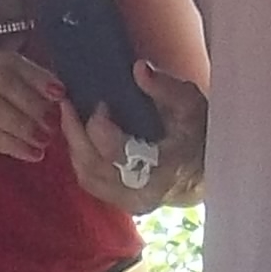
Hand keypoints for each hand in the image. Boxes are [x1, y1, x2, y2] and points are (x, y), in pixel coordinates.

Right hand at [0, 46, 63, 181]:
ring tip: (44, 140)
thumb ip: (18, 87)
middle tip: (52, 121)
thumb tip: (57, 89)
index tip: (59, 93)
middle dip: (31, 100)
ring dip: (24, 124)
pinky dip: (13, 144)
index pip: (6, 59)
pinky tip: (30, 154)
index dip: (36, 75)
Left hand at [63, 62, 205, 212]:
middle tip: (67, 105)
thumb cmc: (198, 135)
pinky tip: (78, 136)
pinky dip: (81, 156)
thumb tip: (138, 68)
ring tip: (69, 116)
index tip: (101, 103)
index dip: (101, 126)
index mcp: (162, 170)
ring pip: (87, 175)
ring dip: (75, 144)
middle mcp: (141, 192)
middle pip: (94, 166)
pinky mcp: (119, 202)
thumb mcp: (190, 105)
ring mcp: (128, 201)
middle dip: (76, 133)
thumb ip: (165, 88)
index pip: (118, 152)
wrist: (203, 171)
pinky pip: (90, 181)